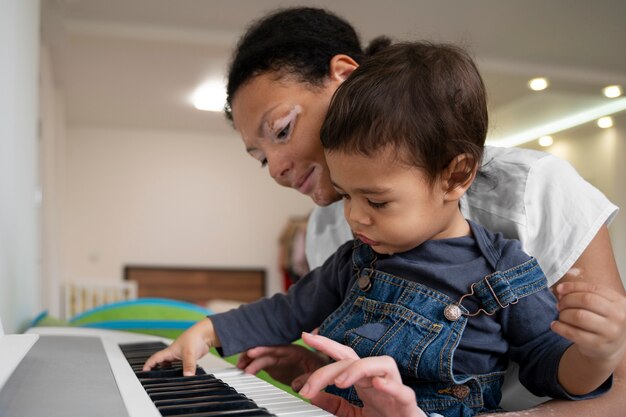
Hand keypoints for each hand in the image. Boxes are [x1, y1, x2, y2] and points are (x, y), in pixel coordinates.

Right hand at [142, 318, 216, 375]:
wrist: (206, 333)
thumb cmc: (195, 337)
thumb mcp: (190, 353)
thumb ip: (188, 365)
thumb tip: (187, 376)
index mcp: (170, 351)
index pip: (155, 358)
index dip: (148, 365)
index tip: (143, 371)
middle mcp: (174, 353)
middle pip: (161, 362)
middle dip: (156, 369)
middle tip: (152, 377)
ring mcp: (180, 355)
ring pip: (171, 364)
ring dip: (167, 370)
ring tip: (165, 379)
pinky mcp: (188, 357)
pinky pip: (180, 365)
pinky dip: (178, 370)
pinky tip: (180, 375)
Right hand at [237, 344, 329, 389]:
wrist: (323, 371)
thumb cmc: (322, 367)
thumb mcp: (318, 372)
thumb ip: (308, 378)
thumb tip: (296, 387)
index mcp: (294, 350)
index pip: (277, 348)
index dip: (264, 349)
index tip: (252, 351)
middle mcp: (284, 352)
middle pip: (266, 351)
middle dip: (253, 354)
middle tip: (241, 360)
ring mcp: (278, 359)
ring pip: (261, 358)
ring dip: (249, 361)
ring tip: (239, 368)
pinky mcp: (275, 366)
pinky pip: (260, 365)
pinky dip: (251, 367)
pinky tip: (243, 371)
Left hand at [298, 332, 425, 416]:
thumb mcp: (352, 413)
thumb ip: (335, 404)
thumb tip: (313, 395)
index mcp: (365, 379)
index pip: (343, 356)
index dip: (325, 344)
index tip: (306, 336)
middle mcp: (379, 377)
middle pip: (354, 360)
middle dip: (330, 366)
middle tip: (308, 386)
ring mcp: (395, 387)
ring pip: (381, 364)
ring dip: (358, 369)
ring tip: (340, 383)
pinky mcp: (407, 403)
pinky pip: (402, 390)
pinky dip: (391, 386)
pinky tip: (378, 383)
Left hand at [552, 281, 625, 363]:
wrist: (610, 348)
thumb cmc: (601, 322)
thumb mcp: (600, 307)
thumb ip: (582, 295)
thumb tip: (560, 290)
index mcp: (620, 303)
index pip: (593, 289)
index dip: (573, 287)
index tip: (559, 289)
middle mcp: (618, 317)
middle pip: (586, 300)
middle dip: (567, 300)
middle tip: (560, 305)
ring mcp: (610, 332)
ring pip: (578, 316)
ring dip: (563, 314)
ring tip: (561, 316)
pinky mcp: (598, 345)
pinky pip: (573, 333)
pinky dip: (560, 327)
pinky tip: (555, 325)